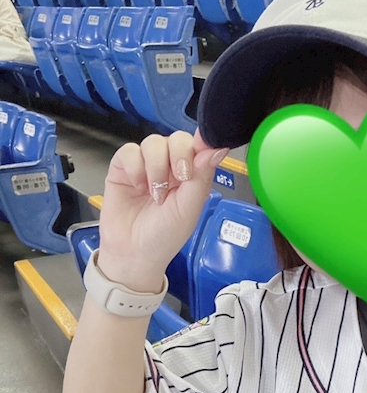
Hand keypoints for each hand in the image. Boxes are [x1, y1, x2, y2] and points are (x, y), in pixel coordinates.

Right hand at [98, 129, 228, 289]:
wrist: (133, 253)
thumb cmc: (164, 236)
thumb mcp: (189, 209)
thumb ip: (202, 176)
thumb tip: (218, 148)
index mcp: (192, 175)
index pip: (199, 145)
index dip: (200, 144)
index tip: (200, 153)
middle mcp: (170, 167)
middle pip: (177, 139)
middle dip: (178, 156)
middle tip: (178, 179)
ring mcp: (146, 166)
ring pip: (153, 142)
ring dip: (156, 168)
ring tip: (155, 194)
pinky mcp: (123, 168)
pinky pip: (129, 150)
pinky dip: (135, 167)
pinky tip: (137, 187)